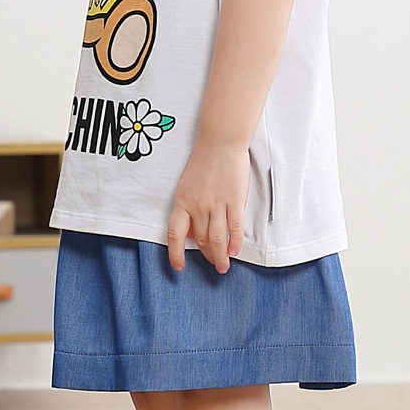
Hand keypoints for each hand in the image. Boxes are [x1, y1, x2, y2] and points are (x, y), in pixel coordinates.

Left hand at [167, 139, 249, 272]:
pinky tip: (234, 250)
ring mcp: (216, 204)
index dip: (175, 253)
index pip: (174, 235)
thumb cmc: (203, 162)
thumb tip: (188, 231)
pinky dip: (234, 242)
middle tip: (213, 263)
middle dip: (206, 256)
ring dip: (220, 256)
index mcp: (182, 202)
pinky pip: (234, 228)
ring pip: (216, 239)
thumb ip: (186, 207)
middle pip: (200, 240)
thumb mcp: (186, 185)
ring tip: (223, 266)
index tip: (178, 266)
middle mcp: (197, 206)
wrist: (220, 143)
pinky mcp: (234, 201)